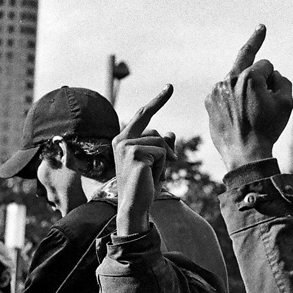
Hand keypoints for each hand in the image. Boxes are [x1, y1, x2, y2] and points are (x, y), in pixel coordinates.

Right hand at [113, 85, 176, 234]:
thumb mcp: (157, 162)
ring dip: (164, 160)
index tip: (170, 87)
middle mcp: (121, 140)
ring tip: (153, 175)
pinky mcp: (134, 153)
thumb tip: (171, 132)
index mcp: (123, 140)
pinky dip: (163, 166)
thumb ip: (162, 146)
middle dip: (163, 125)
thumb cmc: (145, 185)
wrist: (135, 205)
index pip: (143, 115)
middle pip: (153, 127)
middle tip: (170, 111)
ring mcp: (126, 146)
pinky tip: (152, 177)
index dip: (157, 101)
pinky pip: (161, 152)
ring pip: (160, 142)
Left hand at [205, 25, 292, 170]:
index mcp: (249, 77)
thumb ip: (283, 81)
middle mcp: (229, 79)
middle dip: (255, 41)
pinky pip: (225, 94)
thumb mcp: (287, 104)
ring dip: (244, 88)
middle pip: (245, 58)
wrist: (245, 154)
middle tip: (261, 27)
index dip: (273, 79)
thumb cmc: (268, 129)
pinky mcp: (209, 102)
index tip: (274, 91)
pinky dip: (232, 100)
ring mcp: (216, 91)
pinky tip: (238, 116)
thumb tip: (272, 74)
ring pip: (236, 80)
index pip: (266, 65)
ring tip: (249, 111)